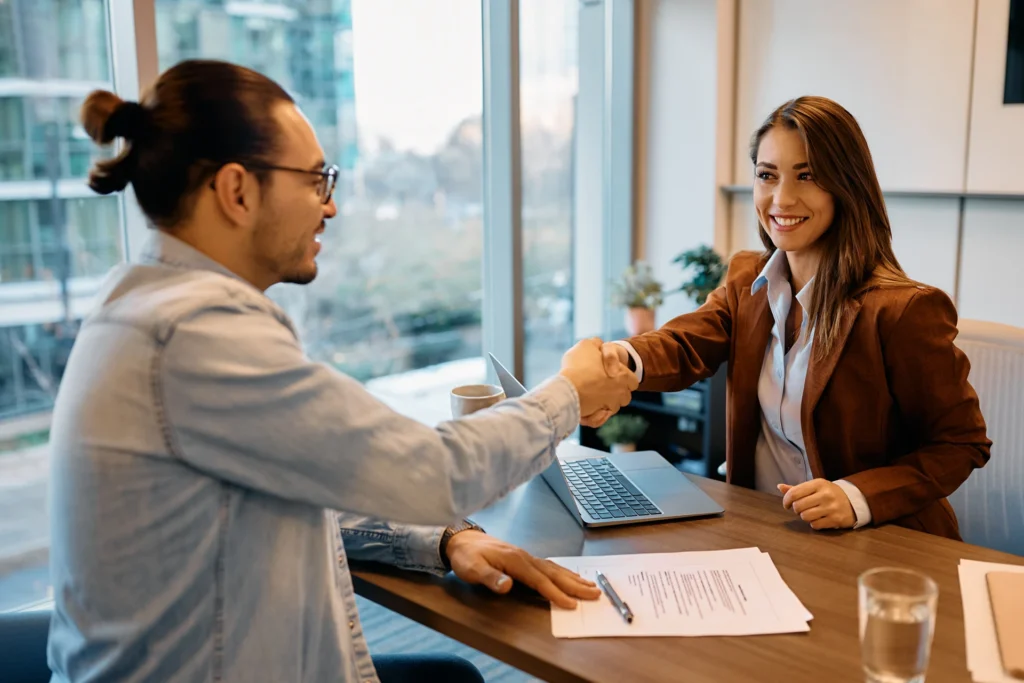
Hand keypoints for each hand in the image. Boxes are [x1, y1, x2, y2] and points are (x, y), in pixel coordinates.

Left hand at [445, 530, 600, 608]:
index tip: (571, 604)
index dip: (555, 593)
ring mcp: (526, 556)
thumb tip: (508, 585)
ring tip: (590, 585)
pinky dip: (562, 571)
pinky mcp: (524, 557)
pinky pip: (548, 565)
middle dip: (575, 585)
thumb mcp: (472, 569)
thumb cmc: (466, 557)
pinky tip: (570, 575)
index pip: (540, 580)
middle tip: (595, 594)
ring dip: (573, 578)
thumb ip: (490, 578)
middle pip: (554, 573)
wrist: (461, 539)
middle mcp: (525, 557)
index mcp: (515, 561)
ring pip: (554, 568)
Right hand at [560, 338, 637, 421]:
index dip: (624, 378)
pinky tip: (587, 410)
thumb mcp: (586, 345)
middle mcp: (620, 393)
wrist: (566, 388)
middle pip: (625, 397)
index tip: (611, 375)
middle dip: (616, 394)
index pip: (633, 381)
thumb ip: (595, 344)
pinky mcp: (596, 418)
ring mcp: (609, 406)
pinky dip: (594, 417)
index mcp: (623, 376)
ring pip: (612, 408)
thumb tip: (598, 344)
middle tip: (602, 387)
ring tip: (592, 398)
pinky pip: (598, 420)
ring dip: (604, 404)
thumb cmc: (577, 366)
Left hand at [778, 479, 855, 529]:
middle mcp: (825, 494)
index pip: (794, 493)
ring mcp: (831, 507)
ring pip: (805, 517)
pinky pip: (815, 525)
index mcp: (818, 484)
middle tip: (801, 509)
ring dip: (804, 517)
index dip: (786, 500)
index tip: (786, 504)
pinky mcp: (836, 519)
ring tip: (810, 513)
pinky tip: (819, 518)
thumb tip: (779, 486)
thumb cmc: (828, 493)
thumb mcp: (815, 487)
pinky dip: (814, 524)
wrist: (853, 501)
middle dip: (796, 509)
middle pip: (798, 506)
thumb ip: (797, 488)